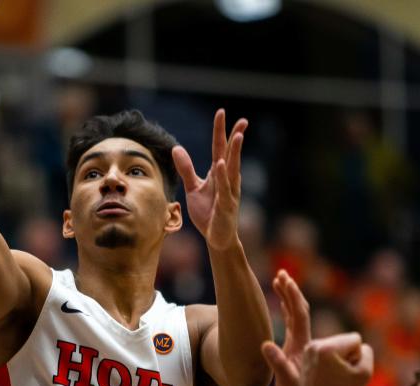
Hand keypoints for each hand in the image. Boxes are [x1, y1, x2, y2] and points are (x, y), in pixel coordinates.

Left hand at [173, 109, 247, 250]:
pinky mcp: (226, 206)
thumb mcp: (193, 188)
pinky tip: (222, 164)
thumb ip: (186, 169)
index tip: (221, 113)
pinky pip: (225, 189)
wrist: (216, 237)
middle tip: (242, 120)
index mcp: (219, 174)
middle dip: (236, 137)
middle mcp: (228, 180)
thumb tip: (176, 148)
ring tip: (238, 136)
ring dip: (235, 152)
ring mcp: (229, 192)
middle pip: (231, 154)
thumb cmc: (208, 213)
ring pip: (233, 169)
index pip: (220, 148)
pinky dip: (223, 177)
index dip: (220, 131)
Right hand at [261, 270, 310, 385]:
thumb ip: (278, 364)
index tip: (284, 280)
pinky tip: (283, 304)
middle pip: (299, 310)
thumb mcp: (287, 382)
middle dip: (290, 291)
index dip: (292, 296)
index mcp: (302, 344)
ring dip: (288, 298)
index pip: (299, 314)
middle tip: (281, 274)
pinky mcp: (297, 350)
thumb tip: (265, 345)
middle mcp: (303, 341)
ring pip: (296, 315)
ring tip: (280, 280)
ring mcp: (301, 344)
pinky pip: (293, 325)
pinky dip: (288, 311)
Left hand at [297, 333, 372, 385]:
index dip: (358, 357)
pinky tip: (327, 375)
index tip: (346, 372)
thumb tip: (358, 345)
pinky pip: (329, 351)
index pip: (356, 339)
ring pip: (338, 345)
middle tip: (339, 376)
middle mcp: (315, 343)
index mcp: (327, 347)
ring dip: (340, 359)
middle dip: (348, 356)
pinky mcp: (307, 354)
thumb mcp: (364, 374)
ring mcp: (309, 348)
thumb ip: (367, 353)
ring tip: (333, 377)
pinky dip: (331, 361)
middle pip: (345, 341)